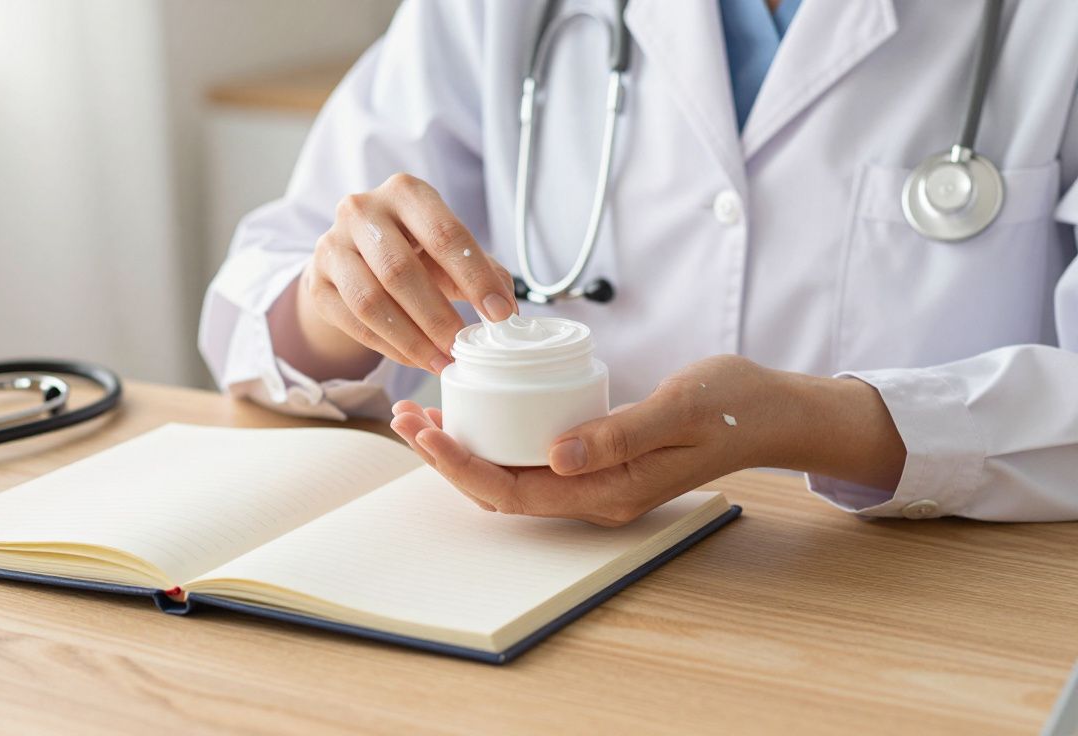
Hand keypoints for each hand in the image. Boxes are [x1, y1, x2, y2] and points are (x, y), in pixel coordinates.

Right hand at [293, 173, 516, 376]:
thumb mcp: (447, 248)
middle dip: (438, 316)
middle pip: (400, 270)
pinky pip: (353, 322)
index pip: (444, 234)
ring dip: (411, 339)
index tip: (500, 314)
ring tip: (441, 361)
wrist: (353, 254)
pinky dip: (389, 347)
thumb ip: (481, 270)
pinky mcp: (317, 281)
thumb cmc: (412, 248)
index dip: (475, 277)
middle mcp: (361, 210)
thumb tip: (507, 307)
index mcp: (405, 191)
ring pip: (370, 300)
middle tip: (463, 347)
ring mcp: (332, 245)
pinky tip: (415, 359)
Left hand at [390, 355, 906, 525]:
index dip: (460, 466)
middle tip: (405, 415)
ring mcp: (595, 480)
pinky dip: (496, 437)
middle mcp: (594, 495)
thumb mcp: (677, 408)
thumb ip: (617, 434)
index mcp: (608, 491)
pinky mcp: (598, 460)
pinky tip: (478, 410)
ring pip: (512, 476)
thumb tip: (554, 454)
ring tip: (425, 414)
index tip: (424, 431)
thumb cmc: (733, 406)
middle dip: (447, 457)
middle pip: (501, 488)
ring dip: (465, 448)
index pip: (514, 492)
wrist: (773, 412)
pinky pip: (533, 459)